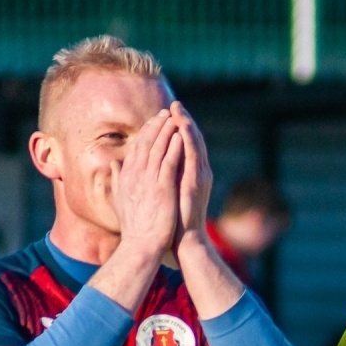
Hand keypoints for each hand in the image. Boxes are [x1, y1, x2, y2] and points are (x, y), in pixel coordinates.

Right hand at [110, 108, 183, 258]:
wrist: (141, 246)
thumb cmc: (134, 227)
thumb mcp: (120, 199)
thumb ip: (117, 179)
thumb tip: (113, 164)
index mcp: (127, 177)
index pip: (136, 148)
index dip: (146, 132)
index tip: (154, 121)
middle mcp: (135, 175)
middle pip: (146, 143)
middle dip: (156, 125)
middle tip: (166, 112)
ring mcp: (148, 181)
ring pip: (157, 149)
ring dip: (166, 130)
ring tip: (175, 117)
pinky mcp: (162, 189)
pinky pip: (168, 162)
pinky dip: (174, 147)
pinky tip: (180, 135)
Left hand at [169, 102, 213, 244]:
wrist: (184, 241)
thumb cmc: (173, 221)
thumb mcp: (164, 194)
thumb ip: (159, 178)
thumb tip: (146, 167)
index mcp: (188, 175)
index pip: (182, 146)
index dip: (175, 128)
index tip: (165, 114)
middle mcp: (198, 173)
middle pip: (191, 140)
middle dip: (183, 121)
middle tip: (174, 104)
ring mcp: (199, 177)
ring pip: (194, 145)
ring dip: (187, 125)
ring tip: (178, 110)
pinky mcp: (196, 183)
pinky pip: (193, 157)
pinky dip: (188, 141)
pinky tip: (181, 128)